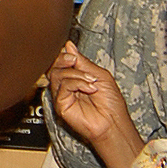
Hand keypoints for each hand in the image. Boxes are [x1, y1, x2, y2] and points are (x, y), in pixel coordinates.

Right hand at [49, 44, 138, 159]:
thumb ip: (82, 61)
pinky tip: (89, 89)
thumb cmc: (110, 103)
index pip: (60, 62)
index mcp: (74, 78)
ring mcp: (62, 96)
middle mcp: (66, 86)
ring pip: (56, 74)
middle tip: (75, 61)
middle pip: (53, 67)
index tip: (73, 55)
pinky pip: (62, 87)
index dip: (63, 55)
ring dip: (76, 74)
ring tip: (90, 81)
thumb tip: (68, 46)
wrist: (113, 121)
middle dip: (64, 60)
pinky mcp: (61, 105)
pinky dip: (77, 83)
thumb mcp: (99, 75)